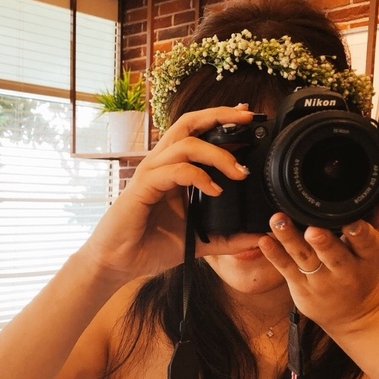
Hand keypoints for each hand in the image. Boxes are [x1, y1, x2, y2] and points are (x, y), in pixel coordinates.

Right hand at [80, 105, 260, 282]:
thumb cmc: (150, 246)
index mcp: (173, 170)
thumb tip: (259, 237)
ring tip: (239, 173)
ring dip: (217, 153)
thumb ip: (227, 238)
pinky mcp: (143, 187)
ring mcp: (151, 173)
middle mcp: (161, 165)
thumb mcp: (198, 242)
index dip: (222, 121)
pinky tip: (214, 191)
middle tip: (248, 119)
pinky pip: (174, 170)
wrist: (119, 263)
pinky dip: (198, 176)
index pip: (198, 133)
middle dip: (220, 115)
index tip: (250, 120)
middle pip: (189, 123)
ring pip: (186, 143)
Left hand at [257, 183, 378, 333]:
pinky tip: (263, 240)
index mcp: (367, 256)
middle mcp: (344, 269)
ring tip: (278, 221)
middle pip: (333, 254)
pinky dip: (274, 255)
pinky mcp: (300, 286)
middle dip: (324, 242)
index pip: (366, 243)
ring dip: (290, 239)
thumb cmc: (364, 268)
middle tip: (313, 230)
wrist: (353, 313)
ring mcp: (320, 279)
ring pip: (304, 258)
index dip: (360, 234)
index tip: (352, 223)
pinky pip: (286, 269)